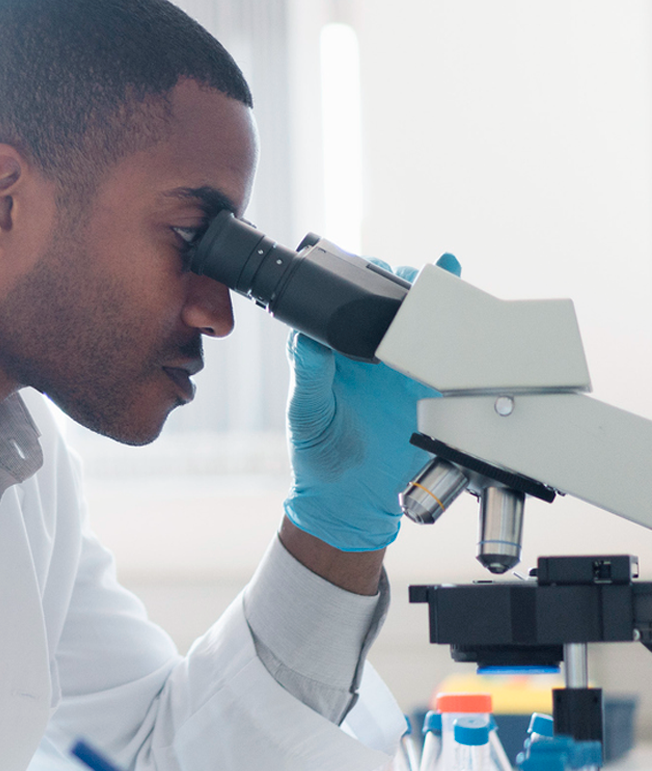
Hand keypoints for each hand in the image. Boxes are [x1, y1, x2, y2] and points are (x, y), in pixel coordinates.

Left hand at [283, 253, 460, 551]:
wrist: (351, 498)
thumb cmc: (318, 454)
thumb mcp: (306, 412)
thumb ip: (308, 375)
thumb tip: (308, 338)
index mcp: (334, 351)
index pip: (344, 302)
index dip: (356, 282)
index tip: (365, 272)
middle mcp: (368, 353)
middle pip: (388, 303)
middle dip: (401, 284)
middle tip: (408, 280)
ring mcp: (400, 368)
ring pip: (418, 323)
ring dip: (430, 303)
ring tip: (439, 287)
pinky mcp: (425, 389)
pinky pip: (443, 357)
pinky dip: (456, 336)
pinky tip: (463, 316)